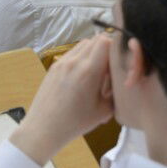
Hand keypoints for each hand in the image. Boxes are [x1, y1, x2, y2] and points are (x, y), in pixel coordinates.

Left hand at [9, 35, 113, 166]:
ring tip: (95, 73)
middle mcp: (74, 61)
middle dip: (106, 50)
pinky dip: (81, 57)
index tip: (119, 62)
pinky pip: (72, 53)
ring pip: (83, 44)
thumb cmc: (76, 122)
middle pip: (95, 40)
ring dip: (93, 52)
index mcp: (89, 71)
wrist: (45, 127)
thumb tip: (121, 78)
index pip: (105, 41)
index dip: (115, 48)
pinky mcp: (54, 65)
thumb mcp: (104, 110)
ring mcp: (62, 61)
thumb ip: (115, 90)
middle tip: (109, 68)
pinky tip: (81, 77)